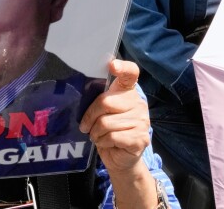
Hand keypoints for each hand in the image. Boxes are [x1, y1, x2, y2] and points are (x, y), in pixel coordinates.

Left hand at [80, 59, 150, 175]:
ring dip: (96, 133)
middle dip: (90, 117)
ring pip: (106, 123)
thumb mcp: (102, 112)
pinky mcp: (140, 138)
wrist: (121, 158)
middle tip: (86, 126)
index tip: (112, 65)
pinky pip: (112, 137)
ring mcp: (142, 121)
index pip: (130, 73)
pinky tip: (106, 143)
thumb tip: (81, 95)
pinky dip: (103, 142)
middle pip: (106, 102)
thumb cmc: (108, 131)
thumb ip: (99, 101)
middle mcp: (138, 103)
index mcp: (128, 92)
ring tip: (97, 136)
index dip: (122, 67)